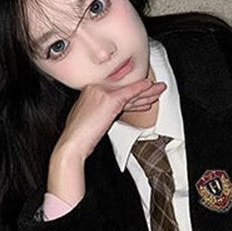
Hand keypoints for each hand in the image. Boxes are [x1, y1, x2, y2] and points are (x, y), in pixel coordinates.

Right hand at [47, 78, 165, 205]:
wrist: (73, 144)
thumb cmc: (78, 137)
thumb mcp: (88, 119)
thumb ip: (99, 112)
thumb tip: (108, 114)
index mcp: (90, 92)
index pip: (116, 91)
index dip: (131, 93)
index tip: (141, 94)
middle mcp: (95, 89)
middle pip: (123, 90)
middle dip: (142, 91)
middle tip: (155, 88)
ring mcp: (102, 92)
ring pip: (129, 92)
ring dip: (147, 91)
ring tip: (159, 88)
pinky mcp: (109, 99)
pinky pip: (129, 92)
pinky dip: (141, 89)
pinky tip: (149, 86)